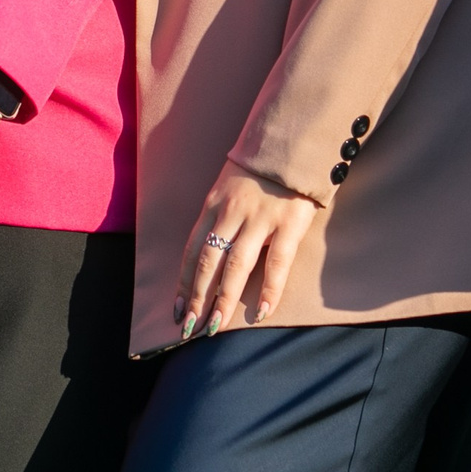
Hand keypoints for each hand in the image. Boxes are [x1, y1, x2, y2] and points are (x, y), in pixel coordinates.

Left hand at [178, 161, 318, 338]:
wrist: (293, 144)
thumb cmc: (259, 171)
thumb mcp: (227, 188)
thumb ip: (218, 217)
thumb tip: (207, 255)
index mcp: (213, 205)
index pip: (193, 249)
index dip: (184, 281)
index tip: (177, 308)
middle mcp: (231, 214)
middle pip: (208, 261)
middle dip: (197, 297)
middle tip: (190, 327)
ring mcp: (259, 219)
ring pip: (235, 266)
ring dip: (223, 299)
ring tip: (215, 327)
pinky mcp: (288, 224)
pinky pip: (276, 263)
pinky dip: (268, 290)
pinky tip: (261, 312)